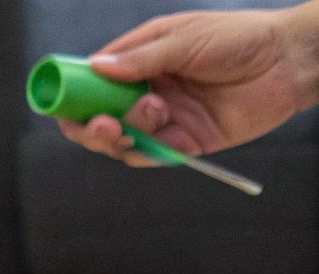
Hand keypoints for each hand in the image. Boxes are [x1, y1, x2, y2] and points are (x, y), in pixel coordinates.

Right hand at [58, 5, 318, 166]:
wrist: (290, 61)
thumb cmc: (241, 38)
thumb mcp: (186, 39)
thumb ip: (141, 58)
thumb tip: (95, 68)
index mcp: (140, 61)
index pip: (92, 82)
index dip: (72, 94)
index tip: (63, 104)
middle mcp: (146, 92)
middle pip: (98, 119)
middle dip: (91, 126)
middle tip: (102, 125)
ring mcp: (165, 119)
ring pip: (122, 141)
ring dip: (126, 134)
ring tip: (153, 112)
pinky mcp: (186, 142)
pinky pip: (154, 155)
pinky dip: (150, 151)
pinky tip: (164, 133)